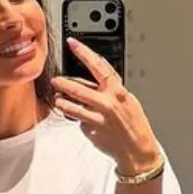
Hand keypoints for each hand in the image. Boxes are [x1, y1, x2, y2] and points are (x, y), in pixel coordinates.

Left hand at [52, 39, 161, 177]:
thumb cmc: (133, 123)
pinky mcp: (91, 130)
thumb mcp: (127, 100)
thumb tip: (95, 76)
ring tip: (58, 99)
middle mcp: (107, 103)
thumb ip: (111, 88)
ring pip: (72, 106)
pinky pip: (78, 120)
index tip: (73, 43)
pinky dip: (75, 117)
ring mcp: (97, 118)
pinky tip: (77, 118)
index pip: (98, 66)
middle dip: (63, 83)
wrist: (137, 149)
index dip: (84, 53)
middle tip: (56, 80)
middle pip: (78, 88)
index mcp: (117, 91)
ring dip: (62, 101)